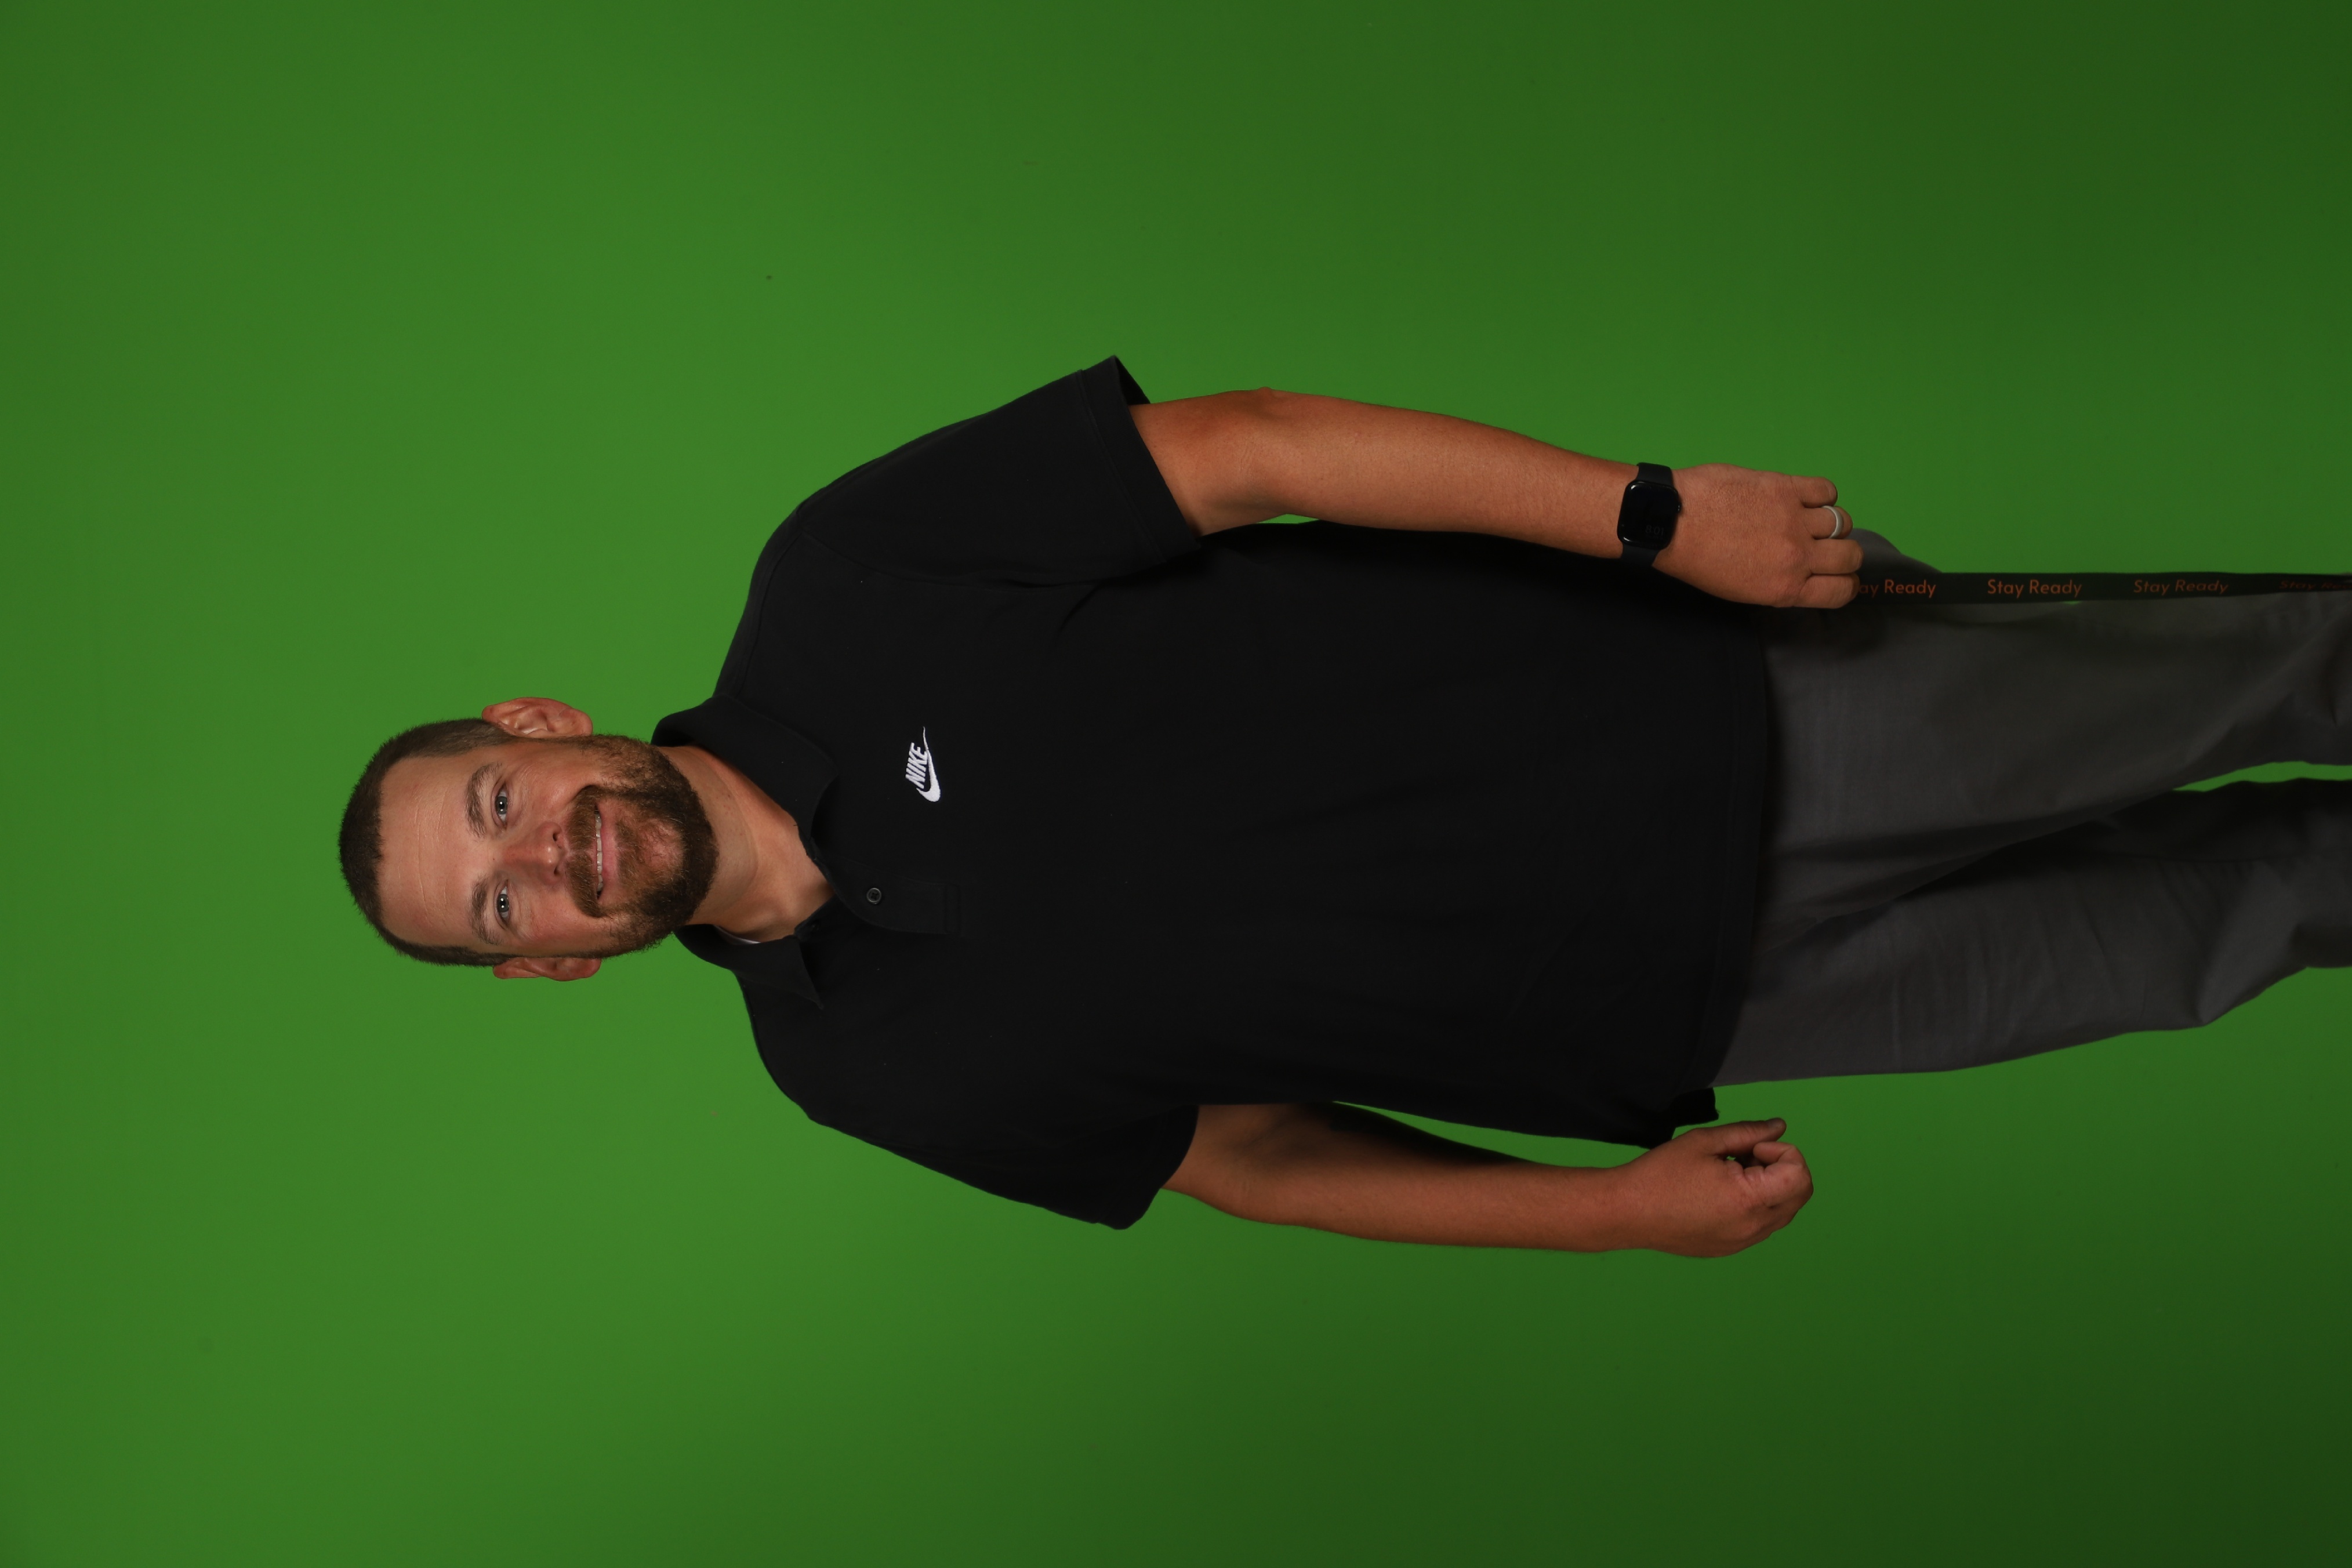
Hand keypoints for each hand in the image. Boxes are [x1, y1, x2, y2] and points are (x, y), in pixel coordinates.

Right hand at [1603, 1119, 1812, 1256]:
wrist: (1627, 1212)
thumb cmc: (1660, 1174)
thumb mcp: (1704, 1142)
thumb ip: (1747, 1132)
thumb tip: (1778, 1127)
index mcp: (1748, 1200)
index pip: (1800, 1174)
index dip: (1782, 1151)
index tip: (1751, 1148)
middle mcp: (1752, 1227)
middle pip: (1799, 1194)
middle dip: (1782, 1167)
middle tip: (1745, 1157)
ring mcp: (1743, 1242)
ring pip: (1783, 1211)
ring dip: (1770, 1186)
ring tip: (1731, 1173)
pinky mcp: (1730, 1248)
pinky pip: (1762, 1224)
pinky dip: (1755, 1204)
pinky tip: (1722, 1192)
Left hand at [1655, 464, 1862, 608]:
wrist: (1672, 521)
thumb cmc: (1697, 560)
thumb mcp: (1740, 590)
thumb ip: (1779, 584)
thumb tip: (1803, 573)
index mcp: (1785, 588)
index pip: (1840, 591)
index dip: (1845, 583)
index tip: (1839, 576)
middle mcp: (1797, 557)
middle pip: (1850, 556)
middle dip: (1844, 554)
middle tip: (1826, 547)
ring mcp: (1794, 520)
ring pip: (1842, 522)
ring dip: (1831, 523)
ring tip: (1809, 520)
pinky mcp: (1786, 488)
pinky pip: (1826, 489)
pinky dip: (1822, 494)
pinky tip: (1805, 497)